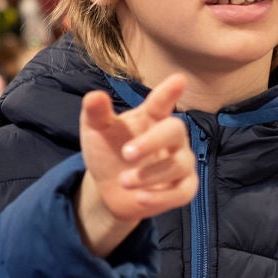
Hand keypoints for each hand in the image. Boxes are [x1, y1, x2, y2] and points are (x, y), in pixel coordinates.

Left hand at [76, 73, 196, 257]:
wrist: (109, 189)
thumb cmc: (107, 151)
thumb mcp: (96, 131)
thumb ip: (96, 113)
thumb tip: (95, 96)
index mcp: (151, 118)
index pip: (161, 102)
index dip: (169, 92)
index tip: (178, 79)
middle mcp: (171, 138)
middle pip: (175, 130)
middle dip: (152, 141)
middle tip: (126, 153)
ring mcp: (180, 163)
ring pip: (179, 165)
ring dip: (150, 174)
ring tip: (123, 181)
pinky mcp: (183, 189)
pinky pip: (182, 192)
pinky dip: (161, 197)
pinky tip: (139, 197)